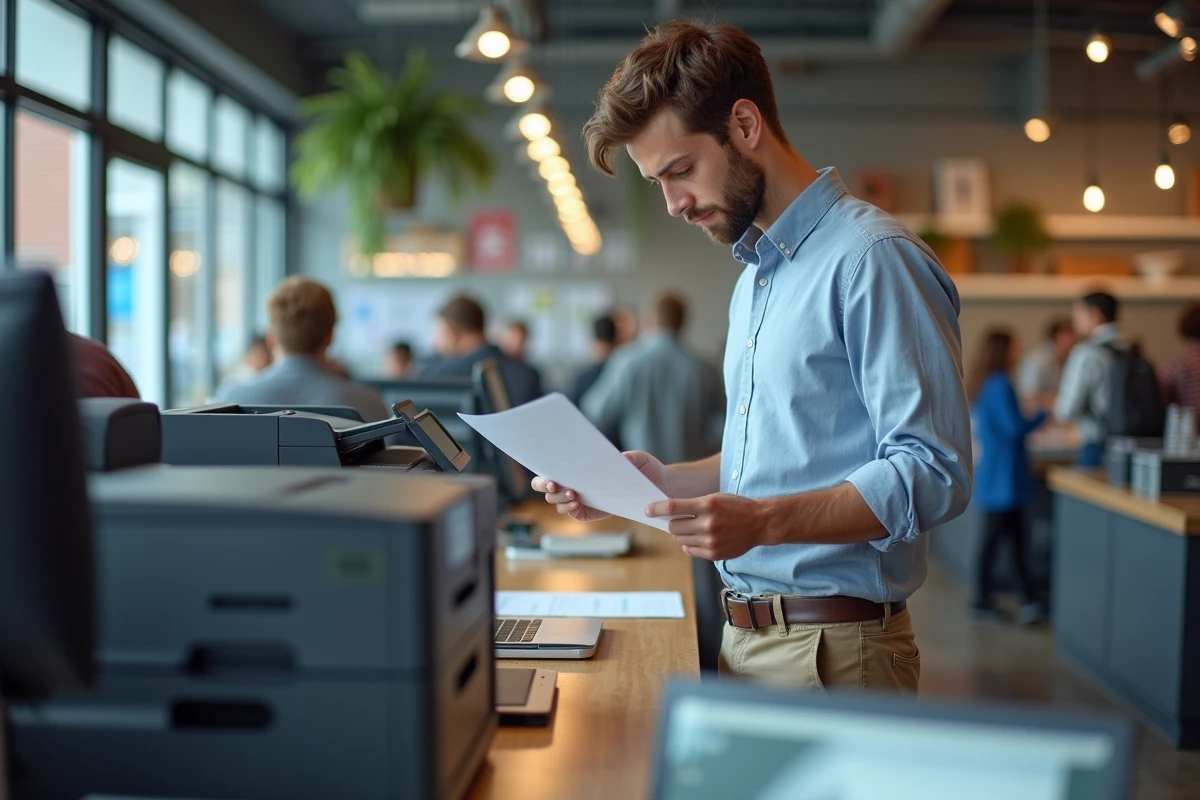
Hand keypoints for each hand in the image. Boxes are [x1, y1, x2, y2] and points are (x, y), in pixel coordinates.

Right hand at [532, 451, 670, 522]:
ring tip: (574, 495)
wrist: (658, 487)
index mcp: (579, 467)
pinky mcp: (590, 512)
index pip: (551, 470)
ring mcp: (581, 500)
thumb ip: (629, 457)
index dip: (544, 474)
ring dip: (560, 499)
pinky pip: (574, 514)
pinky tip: (576, 503)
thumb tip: (619, 459)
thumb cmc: (645, 468)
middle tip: (555, 485)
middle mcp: (575, 483)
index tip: (550, 475)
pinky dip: (570, 510)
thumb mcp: (639, 458)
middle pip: (547, 488)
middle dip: (546, 487)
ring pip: (557, 503)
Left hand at [645, 493, 769, 560]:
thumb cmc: (736, 507)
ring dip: (681, 534)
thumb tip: (669, 513)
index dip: (656, 509)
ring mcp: (711, 541)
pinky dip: (689, 544)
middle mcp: (708, 524)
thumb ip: (694, 505)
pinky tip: (697, 538)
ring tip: (692, 528)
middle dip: (672, 523)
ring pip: (680, 539)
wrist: (759, 522)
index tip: (647, 510)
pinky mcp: (714, 554)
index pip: (673, 507)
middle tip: (678, 520)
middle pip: (674, 526)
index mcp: (708, 505)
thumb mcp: (715, 498)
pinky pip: (689, 550)